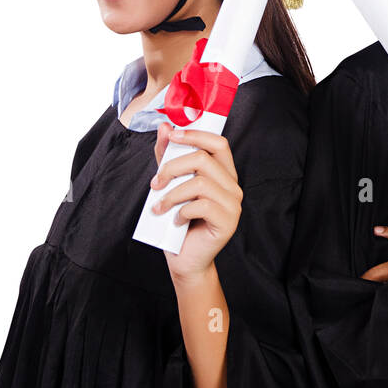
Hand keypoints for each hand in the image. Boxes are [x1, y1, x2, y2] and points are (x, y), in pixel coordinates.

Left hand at [151, 121, 243, 283]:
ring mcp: (233, 204)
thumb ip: (168, 157)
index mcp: (223, 173)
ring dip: (171, 194)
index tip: (171, 135)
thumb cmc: (178, 222)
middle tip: (155, 183)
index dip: (195, 135)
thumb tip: (165, 127)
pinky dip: (181, 211)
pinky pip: (201, 206)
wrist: (185, 259)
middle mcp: (232, 186)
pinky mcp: (228, 221)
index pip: (218, 142)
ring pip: (200, 183)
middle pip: (204, 159)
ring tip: (159, 206)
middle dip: (172, 167)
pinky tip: (175, 220)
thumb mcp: (169, 185)